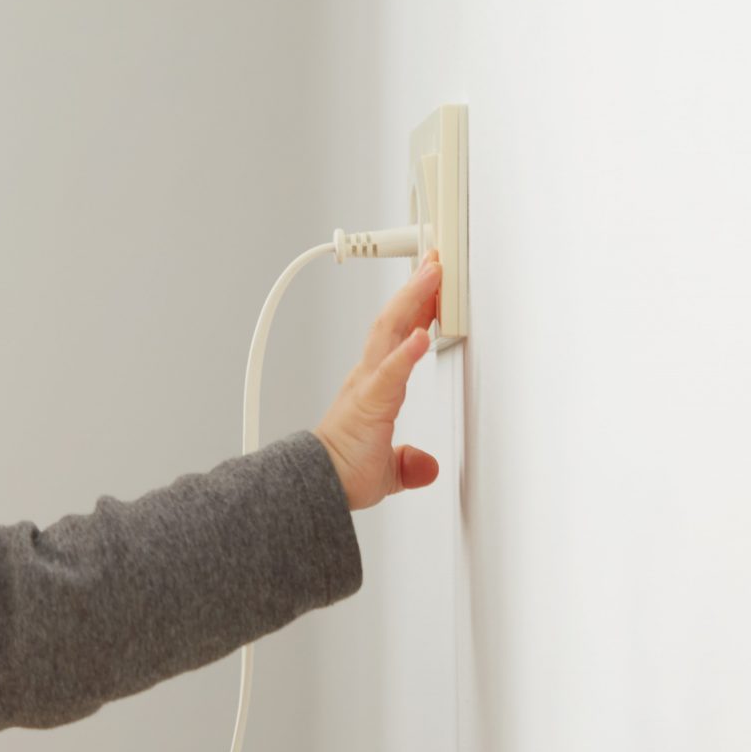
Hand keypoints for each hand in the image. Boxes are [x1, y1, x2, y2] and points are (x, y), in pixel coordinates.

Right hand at [313, 251, 441, 510]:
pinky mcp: (370, 401)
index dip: (415, 310)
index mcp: (372, 387)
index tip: (431, 289)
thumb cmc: (340, 475)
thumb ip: (405, 463)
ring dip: (413, 300)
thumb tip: (424, 466)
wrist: (316, 488)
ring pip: (390, 331)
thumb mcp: (384, 471)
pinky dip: (407, 351)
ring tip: (431, 275)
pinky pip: (391, 372)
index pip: (396, 338)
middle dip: (415, 290)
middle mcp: (368, 378)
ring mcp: (368, 385)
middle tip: (434, 263)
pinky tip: (422, 333)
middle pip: (393, 322)